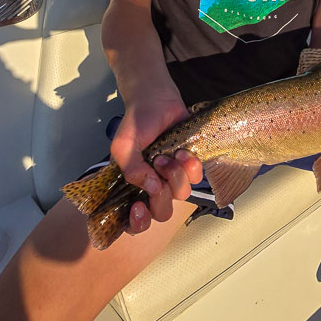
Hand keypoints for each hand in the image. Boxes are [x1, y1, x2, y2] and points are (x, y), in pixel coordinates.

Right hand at [109, 89, 203, 234]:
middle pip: (161, 212)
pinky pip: (197, 179)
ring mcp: (172, 178)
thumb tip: (152, 188)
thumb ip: (132, 168)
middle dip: (162, 194)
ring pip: (181, 195)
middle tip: (158, 166)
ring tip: (169, 154)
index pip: (133, 220)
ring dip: (176, 174)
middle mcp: (153, 186)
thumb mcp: (124, 144)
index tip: (138, 206)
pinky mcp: (189, 167)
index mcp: (133, 186)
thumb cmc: (137, 121)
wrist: (158, 99)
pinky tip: (183, 151)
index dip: (137, 221)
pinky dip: (191, 166)